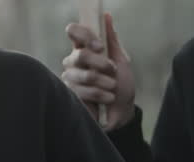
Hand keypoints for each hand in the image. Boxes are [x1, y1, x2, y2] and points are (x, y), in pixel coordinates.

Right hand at [61, 13, 134, 131]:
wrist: (123, 112)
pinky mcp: (70, 95)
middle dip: (103, 65)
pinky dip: (102, 95)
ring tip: (112, 88)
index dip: (85, 35)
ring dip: (107, 83)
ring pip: (86, 75)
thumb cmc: (121, 86)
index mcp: (84, 50)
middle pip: (81, 55)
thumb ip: (112, 40)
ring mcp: (70, 78)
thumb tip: (107, 16)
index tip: (100, 46)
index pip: (74, 32)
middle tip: (113, 72)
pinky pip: (85, 91)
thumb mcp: (121, 61)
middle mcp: (73, 62)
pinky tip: (107, 98)